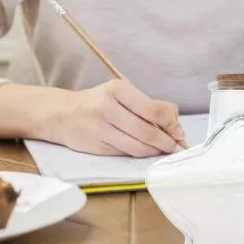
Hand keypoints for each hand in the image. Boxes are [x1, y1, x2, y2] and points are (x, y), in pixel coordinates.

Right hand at [58, 79, 185, 156]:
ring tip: (162, 149)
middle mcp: (107, 107)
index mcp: (117, 89)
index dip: (170, 123)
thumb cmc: (99, 102)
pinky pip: (126, 154)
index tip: (179, 131)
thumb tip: (176, 127)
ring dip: (155, 151)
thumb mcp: (122, 93)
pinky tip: (145, 150)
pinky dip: (140, 154)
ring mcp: (100, 128)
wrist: (63, 114)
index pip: (152, 109)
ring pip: (137, 147)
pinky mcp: (96, 147)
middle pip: (146, 131)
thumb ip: (149, 106)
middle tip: (174, 146)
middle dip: (166, 142)